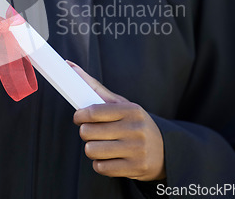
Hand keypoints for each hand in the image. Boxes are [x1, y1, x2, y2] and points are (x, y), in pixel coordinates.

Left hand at [69, 61, 165, 180]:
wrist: (165, 151)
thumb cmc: (134, 123)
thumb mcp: (121, 104)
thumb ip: (94, 87)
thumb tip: (70, 66)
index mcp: (131, 110)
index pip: (93, 112)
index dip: (80, 116)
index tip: (79, 118)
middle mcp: (135, 129)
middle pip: (88, 132)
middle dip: (86, 133)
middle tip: (93, 132)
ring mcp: (136, 150)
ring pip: (92, 151)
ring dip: (92, 149)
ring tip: (102, 145)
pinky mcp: (135, 168)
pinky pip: (101, 167)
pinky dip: (100, 164)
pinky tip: (110, 158)